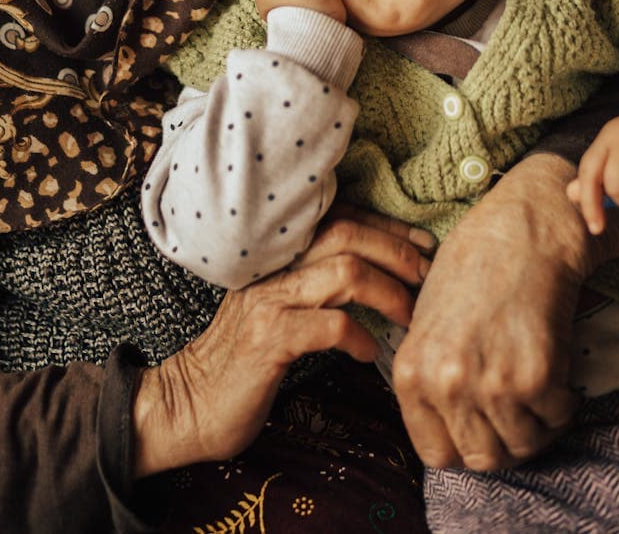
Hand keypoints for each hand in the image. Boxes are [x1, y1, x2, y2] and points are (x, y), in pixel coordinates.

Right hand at [132, 212, 426, 474]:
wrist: (189, 402)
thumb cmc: (245, 359)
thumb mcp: (279, 308)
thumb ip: (315, 283)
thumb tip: (383, 274)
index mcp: (276, 254)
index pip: (340, 217)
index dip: (387, 226)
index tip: (423, 244)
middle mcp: (271, 266)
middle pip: (347, 233)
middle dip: (397, 251)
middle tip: (428, 279)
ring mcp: (267, 300)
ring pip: (344, 270)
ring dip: (388, 291)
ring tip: (408, 317)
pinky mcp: (267, 340)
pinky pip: (328, 324)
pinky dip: (358, 335)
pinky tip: (369, 353)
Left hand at [392, 153, 618, 471]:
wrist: (521, 228)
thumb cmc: (474, 266)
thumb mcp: (427, 321)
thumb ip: (430, 377)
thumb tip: (446, 426)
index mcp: (412, 372)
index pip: (435, 453)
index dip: (463, 443)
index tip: (481, 427)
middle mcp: (446, 383)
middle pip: (481, 459)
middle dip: (504, 440)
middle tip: (519, 411)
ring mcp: (490, 384)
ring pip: (522, 446)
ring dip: (536, 424)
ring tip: (537, 389)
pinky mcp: (536, 377)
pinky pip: (556, 419)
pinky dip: (563, 402)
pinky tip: (557, 370)